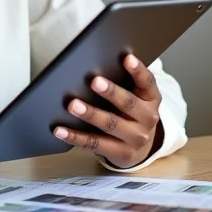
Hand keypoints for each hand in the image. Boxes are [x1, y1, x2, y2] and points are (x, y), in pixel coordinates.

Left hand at [53, 54, 161, 168]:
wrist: (140, 148)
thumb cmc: (131, 113)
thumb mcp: (136, 97)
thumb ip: (124, 83)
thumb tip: (94, 63)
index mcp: (151, 99)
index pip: (147, 82)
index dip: (138, 70)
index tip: (127, 58)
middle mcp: (147, 119)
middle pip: (128, 103)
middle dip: (110, 92)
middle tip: (94, 81)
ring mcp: (135, 138)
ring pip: (110, 124)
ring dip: (90, 114)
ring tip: (73, 105)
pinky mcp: (120, 153)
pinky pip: (94, 143)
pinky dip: (75, 136)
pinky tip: (60, 130)